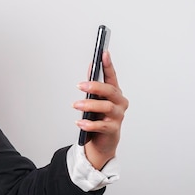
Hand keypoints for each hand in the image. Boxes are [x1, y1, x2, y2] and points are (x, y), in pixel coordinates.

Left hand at [73, 51, 128, 169]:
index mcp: (115, 93)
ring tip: (75, 105)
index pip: (112, 76)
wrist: (103, 140)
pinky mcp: (113, 129)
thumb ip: (93, 84)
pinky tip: (79, 122)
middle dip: (95, 86)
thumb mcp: (95, 99)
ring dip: (89, 105)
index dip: (108, 65)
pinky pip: (101, 125)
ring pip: (106, 107)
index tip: (103, 53)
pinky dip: (89, 124)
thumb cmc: (99, 116)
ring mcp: (117, 116)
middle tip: (80, 86)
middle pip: (110, 91)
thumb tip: (91, 66)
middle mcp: (119, 103)